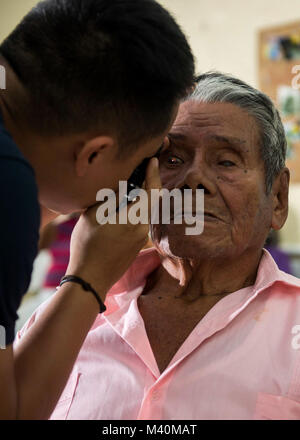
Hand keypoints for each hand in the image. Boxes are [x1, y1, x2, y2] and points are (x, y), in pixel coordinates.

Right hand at [66, 157, 161, 298]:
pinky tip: (125, 207)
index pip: (152, 191)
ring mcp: (140, 238)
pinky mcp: (135, 246)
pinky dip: (137, 209)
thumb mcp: (93, 215)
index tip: (152, 161)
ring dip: (142, 197)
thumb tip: (123, 186)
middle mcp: (142, 228)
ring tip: (132, 185)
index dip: (154, 174)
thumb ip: (110, 198)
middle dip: (150, 183)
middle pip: (152, 200)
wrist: (90, 279)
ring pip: (146, 211)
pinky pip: (140, 221)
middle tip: (144, 169)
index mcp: (134, 218)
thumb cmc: (87, 245)